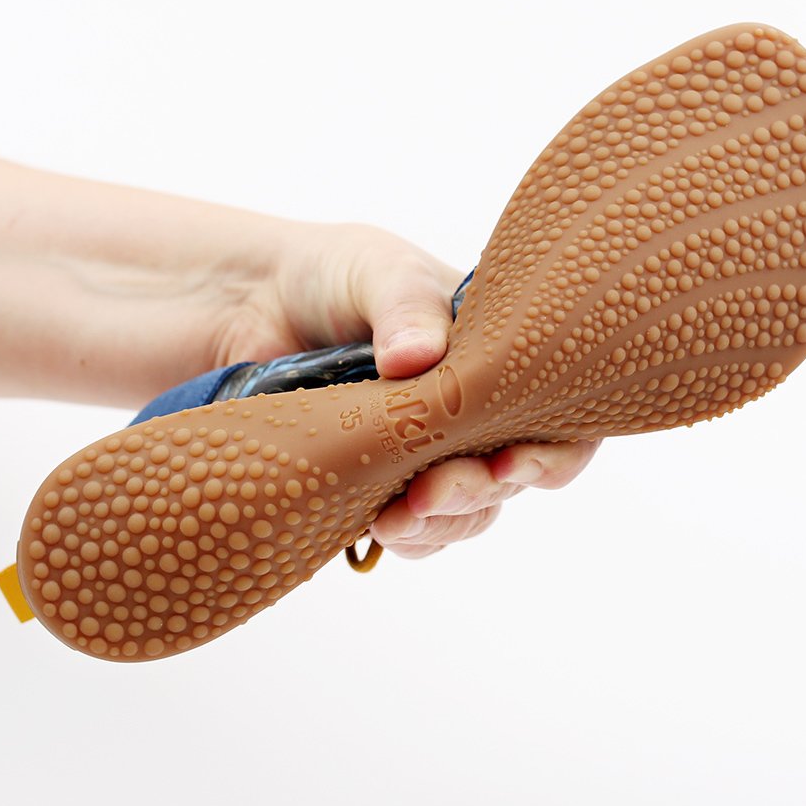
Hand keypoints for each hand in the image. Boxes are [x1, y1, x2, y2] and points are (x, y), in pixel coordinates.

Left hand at [224, 222, 601, 558]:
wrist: (251, 302)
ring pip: (468, 510)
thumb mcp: (377, 270)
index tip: (510, 461)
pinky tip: (380, 527)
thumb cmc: (332, 274)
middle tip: (433, 491)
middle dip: (480, 490)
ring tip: (399, 518)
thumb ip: (405, 308)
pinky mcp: (380, 480)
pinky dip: (409, 536)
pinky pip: (416, 527)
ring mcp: (428, 449)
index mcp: (494, 356)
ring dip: (445, 523)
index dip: (551, 447)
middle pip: (511, 474)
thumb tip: (416, 359)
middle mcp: (472, 409)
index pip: (554, 411)